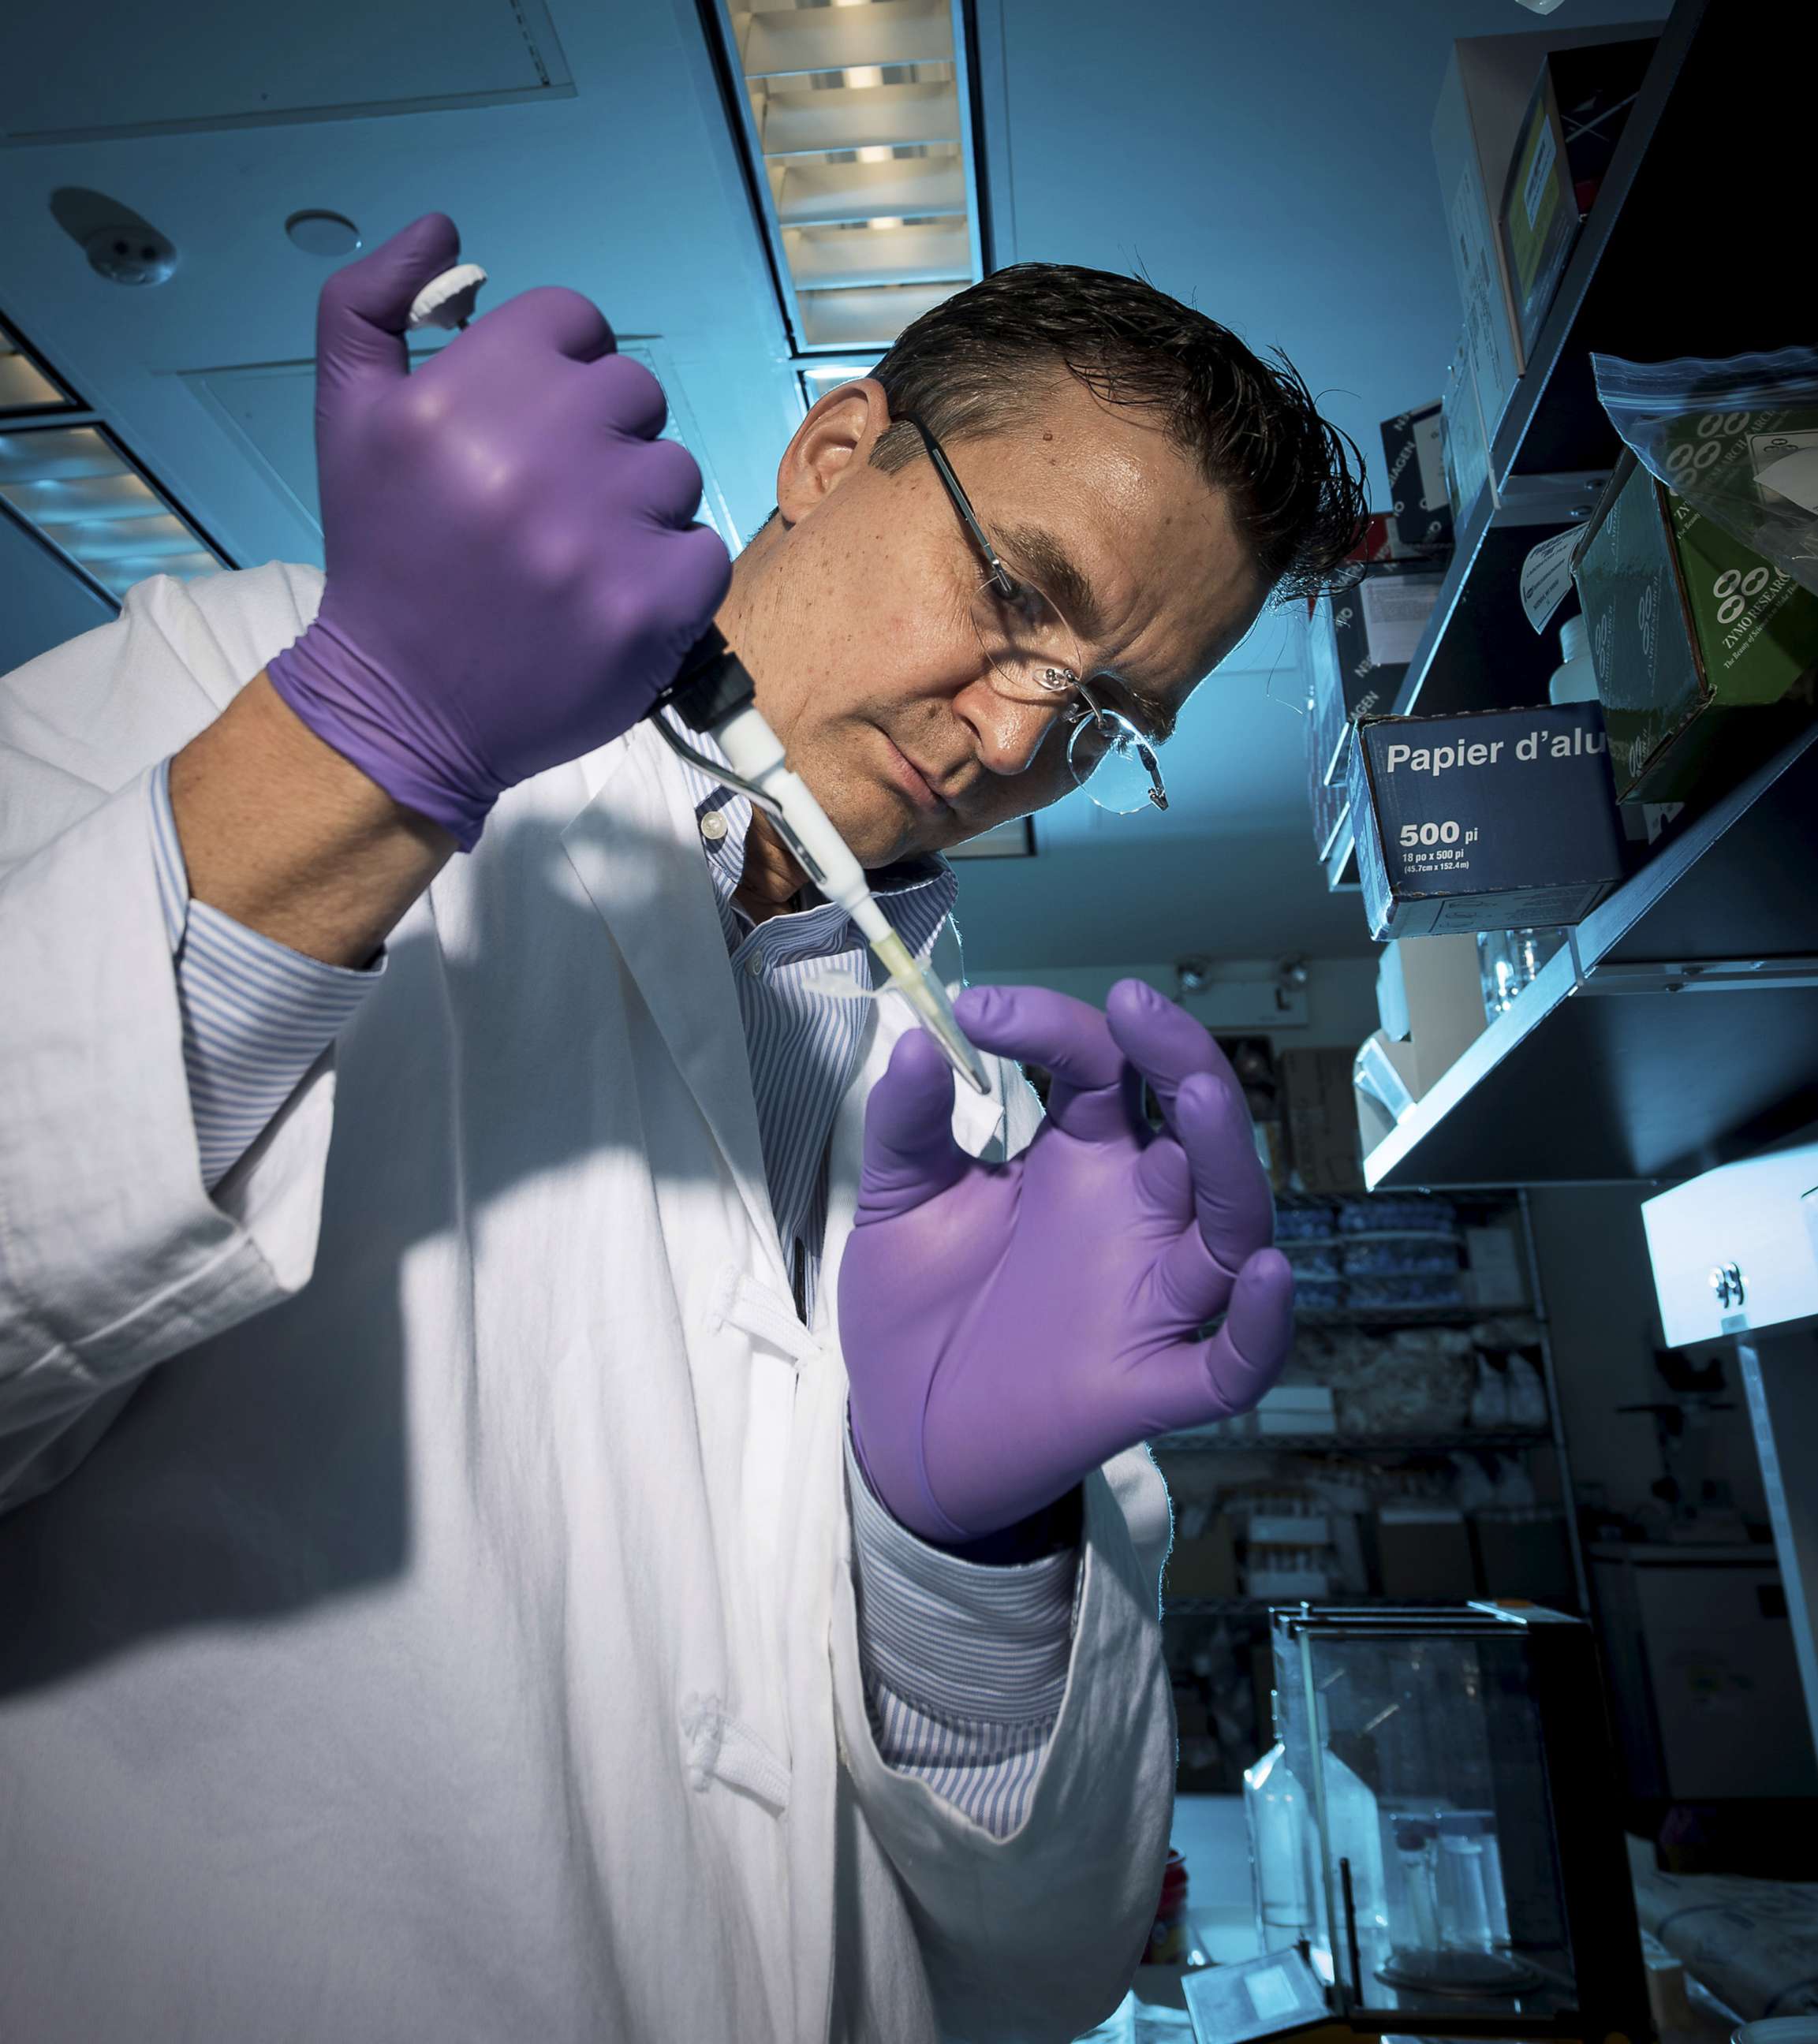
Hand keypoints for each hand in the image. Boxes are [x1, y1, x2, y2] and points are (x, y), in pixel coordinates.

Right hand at [265, 213, 729, 849]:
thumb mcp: (346, 416)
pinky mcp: (651, 607)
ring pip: (674, 469)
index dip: (561, 365)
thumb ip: (371, 302)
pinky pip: (703, 547)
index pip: (572, 319)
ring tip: (577, 551)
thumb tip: (441, 230)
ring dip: (639, 504)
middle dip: (601, 434)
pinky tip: (611, 593)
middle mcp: (529, 458)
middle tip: (553, 496)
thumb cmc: (384, 557)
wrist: (401, 708)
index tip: (538, 418)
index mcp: (456, 398)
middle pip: (632, 390)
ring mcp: (598, 537)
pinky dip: (670, 570)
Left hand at [840, 980, 1293, 1543]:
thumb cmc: (915, 1309)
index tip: (977, 1012)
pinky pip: (1231, 1364)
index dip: (1054, 1026)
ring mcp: (1150, 1298)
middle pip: (1194, 1123)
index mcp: (1080, 1158)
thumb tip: (915, 1041)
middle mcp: (1132, 1215)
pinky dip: (1260, 1326)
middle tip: (1132, 1007)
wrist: (900, 1433)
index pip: (1103, 1067)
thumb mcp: (899, 1202)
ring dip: (1227, 1160)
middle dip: (1179, 1057)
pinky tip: (1263, 1274)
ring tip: (1200, 1097)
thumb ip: (906, 1126)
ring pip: (1230, 1223)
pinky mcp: (1149, 1385)